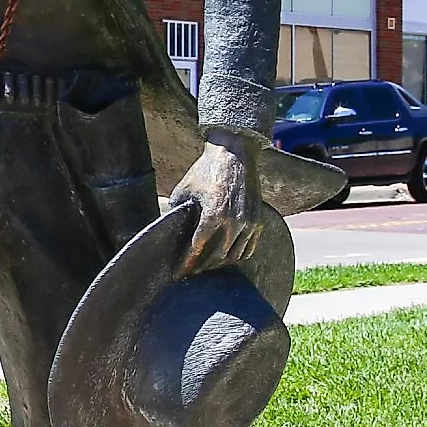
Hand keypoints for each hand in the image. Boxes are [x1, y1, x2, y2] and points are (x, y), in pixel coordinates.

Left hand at [170, 129, 264, 273]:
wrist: (234, 153)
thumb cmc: (205, 171)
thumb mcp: (184, 191)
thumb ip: (177, 214)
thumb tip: (168, 234)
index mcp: (213, 215)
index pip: (197, 250)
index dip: (186, 264)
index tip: (177, 273)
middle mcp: (234, 223)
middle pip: (216, 258)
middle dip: (201, 267)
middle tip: (189, 272)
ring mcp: (249, 223)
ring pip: (234, 256)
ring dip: (219, 264)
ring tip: (205, 265)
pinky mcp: (258, 221)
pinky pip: (248, 249)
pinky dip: (236, 256)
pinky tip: (224, 256)